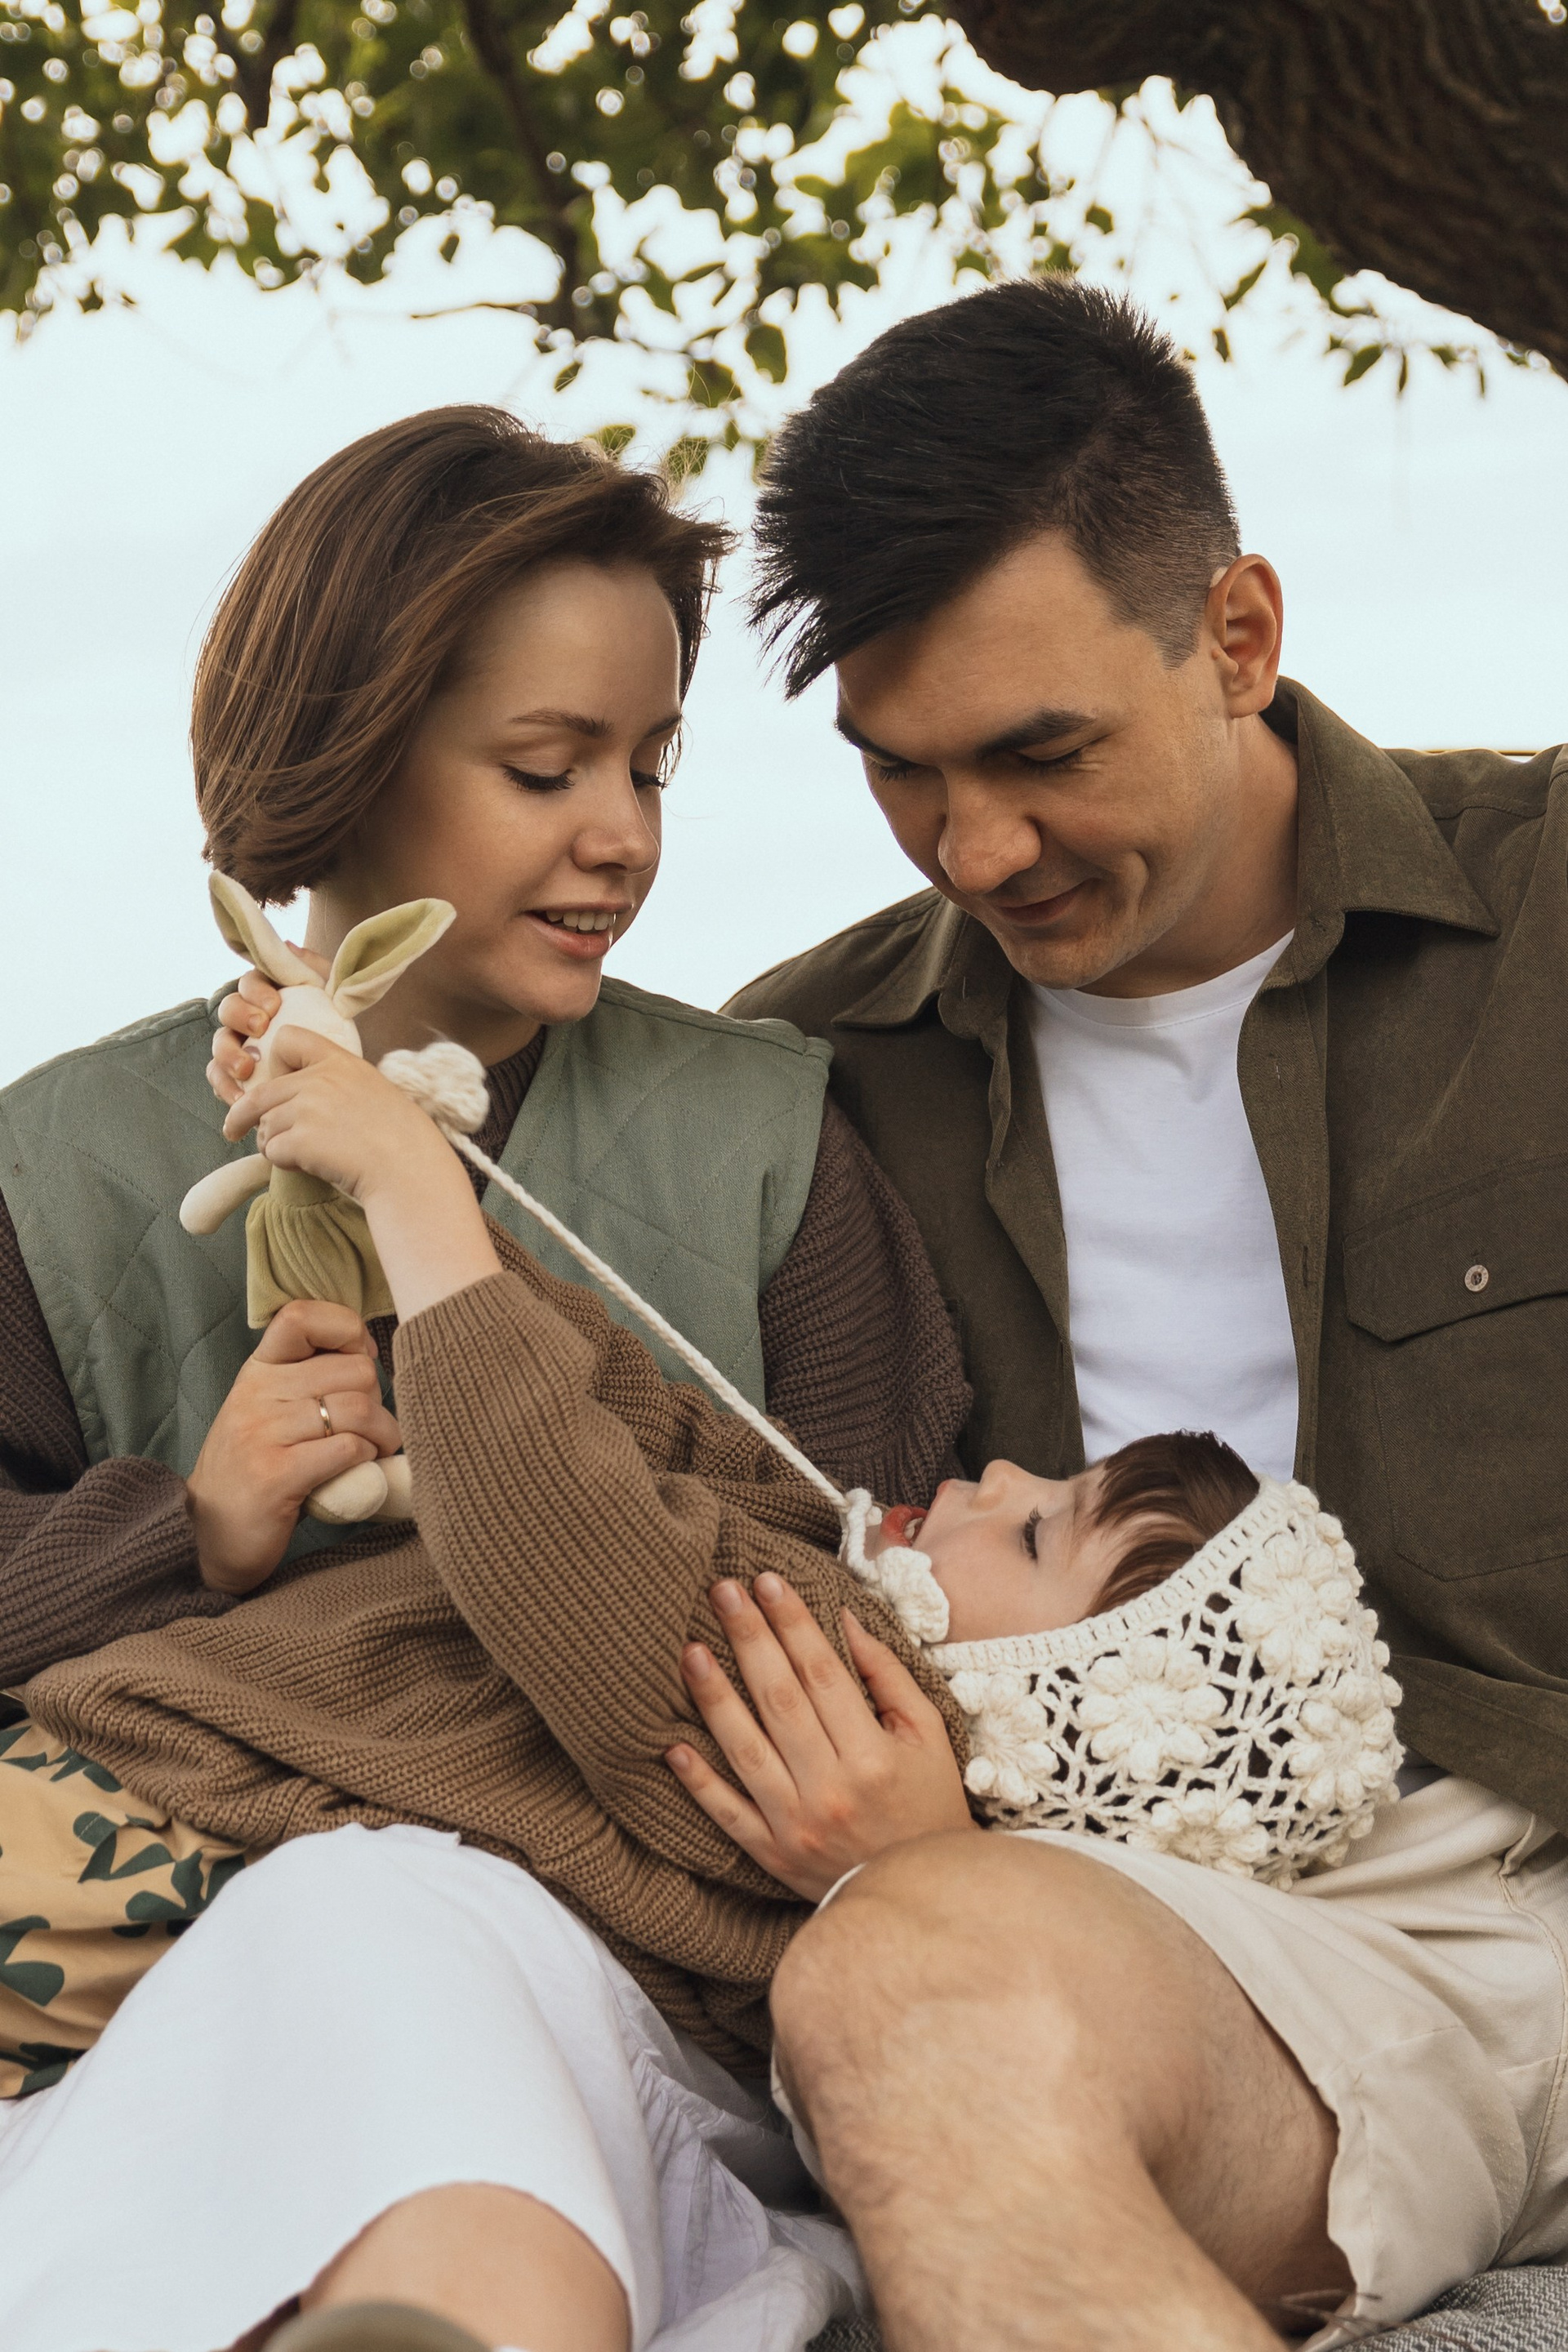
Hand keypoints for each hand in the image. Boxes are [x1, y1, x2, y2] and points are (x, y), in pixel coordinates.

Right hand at [187, 1300, 402, 1593]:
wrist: (206, 1535)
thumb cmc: (254, 1470)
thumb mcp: (268, 1410)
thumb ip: (306, 1379)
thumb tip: (369, 1354)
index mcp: (257, 1370)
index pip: (302, 1316)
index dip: (347, 1330)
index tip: (359, 1359)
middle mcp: (256, 1393)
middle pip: (354, 1370)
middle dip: (378, 1398)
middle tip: (369, 1426)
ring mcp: (263, 1433)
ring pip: (359, 1410)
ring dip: (383, 1434)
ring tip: (374, 1450)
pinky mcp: (276, 1476)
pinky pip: (348, 1449)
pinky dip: (367, 1460)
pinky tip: (358, 1472)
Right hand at [207, 949, 328, 1105]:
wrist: (339, 1064)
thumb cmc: (332, 1021)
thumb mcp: (329, 990)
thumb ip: (312, 967)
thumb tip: (288, 947)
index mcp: (265, 991)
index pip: (249, 983)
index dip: (255, 992)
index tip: (274, 1005)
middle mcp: (245, 1015)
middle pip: (228, 1009)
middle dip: (240, 1017)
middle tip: (260, 1028)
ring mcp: (238, 1044)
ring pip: (219, 1045)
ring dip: (227, 1056)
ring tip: (246, 1070)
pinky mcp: (235, 1073)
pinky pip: (219, 1078)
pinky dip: (226, 1088)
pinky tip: (239, 1099)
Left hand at [223, 1025, 450, 1206]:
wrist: (409, 1169)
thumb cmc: (402, 1139)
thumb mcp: (374, 1092)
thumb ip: (340, 1086)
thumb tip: (307, 1100)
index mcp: (340, 1062)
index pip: (287, 1039)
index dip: (275, 1062)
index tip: (276, 1082)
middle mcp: (319, 1080)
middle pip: (261, 1092)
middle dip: (243, 1114)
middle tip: (235, 1129)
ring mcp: (307, 1109)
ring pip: (264, 1125)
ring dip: (271, 1144)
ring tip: (295, 1156)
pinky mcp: (300, 1140)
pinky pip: (271, 1150)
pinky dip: (281, 1162)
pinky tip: (305, 1166)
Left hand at [666, 1573, 976, 1901]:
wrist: (923, 1895)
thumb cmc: (929, 1805)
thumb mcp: (928, 1736)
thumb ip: (888, 1676)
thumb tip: (845, 1620)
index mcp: (871, 1755)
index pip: (821, 1673)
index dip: (792, 1622)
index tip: (768, 1580)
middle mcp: (830, 1789)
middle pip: (779, 1699)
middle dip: (748, 1638)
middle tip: (722, 1590)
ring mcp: (796, 1825)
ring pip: (746, 1749)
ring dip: (715, 1697)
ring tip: (690, 1650)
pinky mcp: (773, 1855)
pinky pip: (727, 1814)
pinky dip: (698, 1782)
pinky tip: (671, 1746)